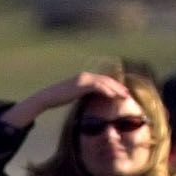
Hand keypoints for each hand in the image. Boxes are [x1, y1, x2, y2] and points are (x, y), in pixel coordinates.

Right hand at [7, 71, 130, 127]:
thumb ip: (83, 94)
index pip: (103, 80)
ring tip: (124, 96)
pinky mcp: (82, 84)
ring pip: (104, 82)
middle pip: (106, 80)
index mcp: (84, 78)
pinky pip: (98, 86)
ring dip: (116, 89)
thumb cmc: (59, 98)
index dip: (113, 86)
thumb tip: (89, 100)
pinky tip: (113, 96)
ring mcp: (84, 79)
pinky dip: (107, 91)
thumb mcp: (74, 95)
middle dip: (118, 87)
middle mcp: (85, 76)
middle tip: (127, 94)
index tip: (122, 93)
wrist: (48, 97)